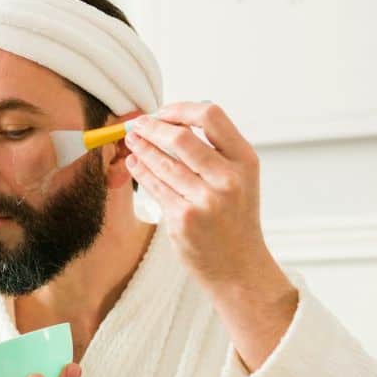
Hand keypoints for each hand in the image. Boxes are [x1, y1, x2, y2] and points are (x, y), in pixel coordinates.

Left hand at [123, 101, 273, 289]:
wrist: (239, 267)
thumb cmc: (235, 219)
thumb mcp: (240, 179)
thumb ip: (216, 151)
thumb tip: (175, 121)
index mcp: (245, 161)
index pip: (212, 117)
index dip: (181, 109)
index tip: (164, 112)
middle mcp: (228, 179)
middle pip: (181, 137)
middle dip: (153, 127)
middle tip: (138, 123)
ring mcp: (205, 200)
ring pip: (163, 163)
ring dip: (142, 147)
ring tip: (131, 140)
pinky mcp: (183, 219)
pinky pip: (155, 187)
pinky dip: (141, 171)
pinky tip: (134, 163)